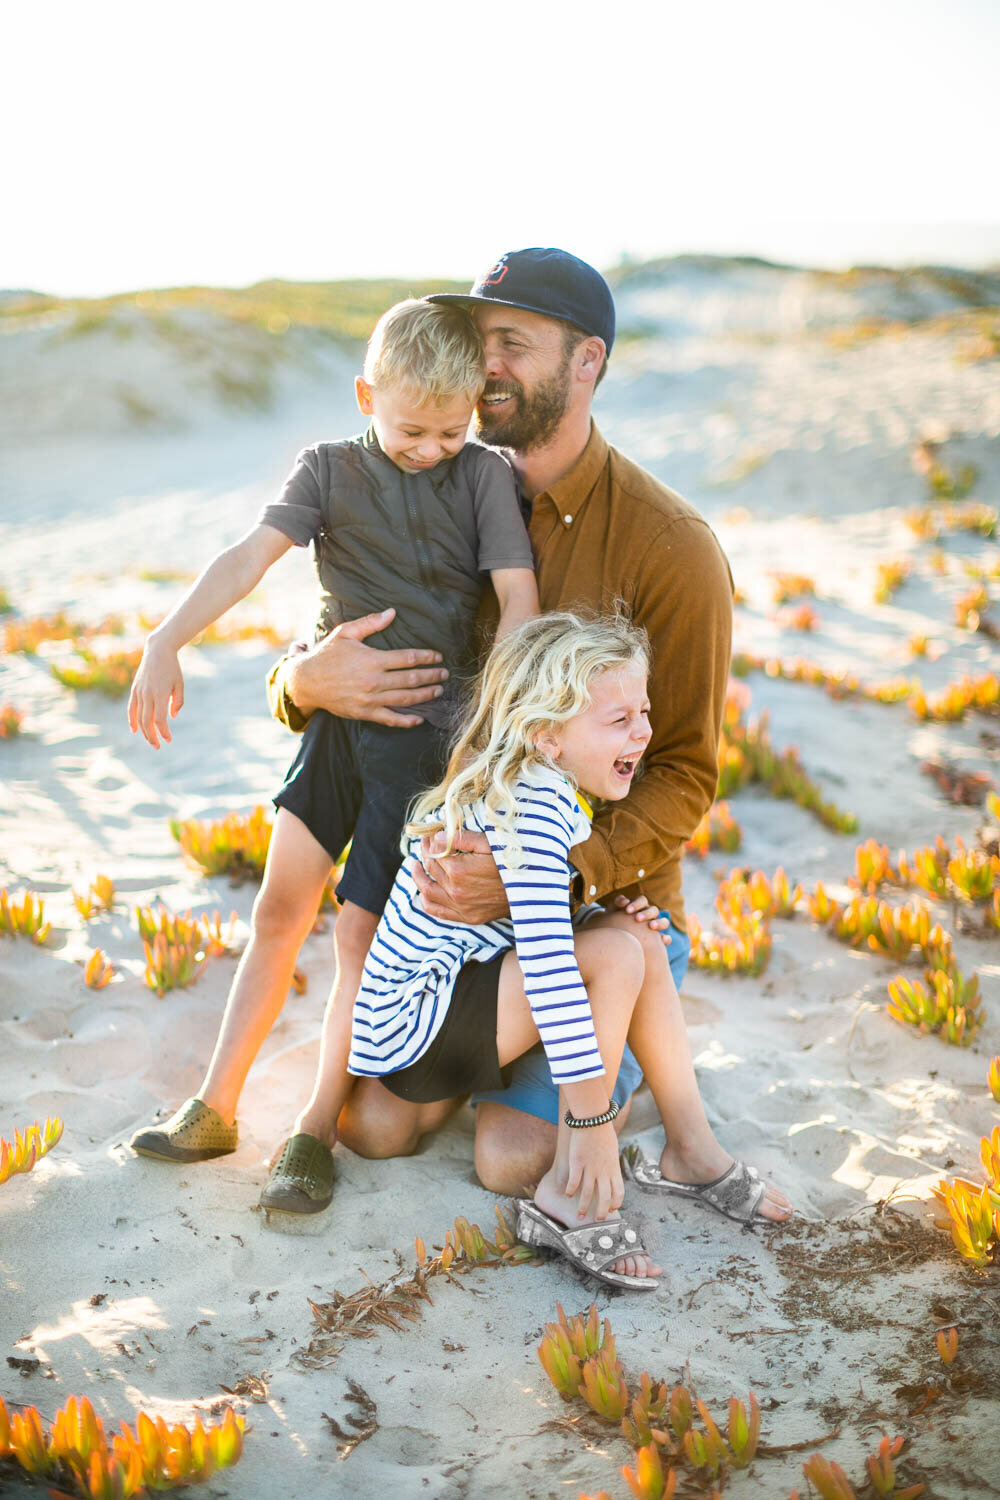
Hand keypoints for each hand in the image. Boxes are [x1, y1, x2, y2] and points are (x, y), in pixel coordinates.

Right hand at [128, 640, 183, 748]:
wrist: (158, 651)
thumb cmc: (172, 669)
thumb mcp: (180, 685)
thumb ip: (177, 702)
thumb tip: (172, 717)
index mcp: (160, 694)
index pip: (160, 719)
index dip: (164, 732)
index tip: (169, 740)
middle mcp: (147, 694)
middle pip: (147, 721)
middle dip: (152, 736)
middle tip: (158, 746)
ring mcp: (139, 692)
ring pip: (139, 717)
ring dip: (144, 731)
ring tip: (151, 741)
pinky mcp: (134, 690)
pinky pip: (131, 708)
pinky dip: (132, 720)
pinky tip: (135, 730)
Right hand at [284, 607, 448, 726]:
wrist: (306, 682)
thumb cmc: (327, 655)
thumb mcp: (345, 633)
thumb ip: (370, 623)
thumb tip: (392, 612)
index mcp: (372, 660)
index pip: (407, 658)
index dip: (426, 657)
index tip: (438, 656)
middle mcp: (373, 681)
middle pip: (411, 679)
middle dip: (431, 676)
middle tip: (445, 674)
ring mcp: (369, 699)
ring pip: (405, 699)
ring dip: (425, 695)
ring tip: (438, 690)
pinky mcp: (364, 713)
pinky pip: (390, 719)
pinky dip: (406, 720)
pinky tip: (419, 718)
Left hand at [412, 828, 507, 923]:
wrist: (528, 890)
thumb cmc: (510, 863)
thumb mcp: (490, 844)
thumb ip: (462, 838)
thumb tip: (438, 836)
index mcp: (459, 870)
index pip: (435, 852)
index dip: (431, 840)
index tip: (431, 833)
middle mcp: (455, 890)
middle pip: (431, 868)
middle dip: (425, 853)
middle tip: (424, 843)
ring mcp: (460, 906)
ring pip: (428, 890)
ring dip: (418, 876)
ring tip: (413, 865)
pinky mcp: (466, 917)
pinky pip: (437, 910)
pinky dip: (426, 900)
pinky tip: (423, 891)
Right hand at [564, 1120, 623, 1220]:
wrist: (593, 1119)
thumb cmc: (603, 1133)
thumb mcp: (612, 1151)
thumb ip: (611, 1166)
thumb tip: (610, 1175)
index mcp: (614, 1169)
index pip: (618, 1193)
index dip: (614, 1205)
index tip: (609, 1210)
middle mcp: (603, 1171)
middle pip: (605, 1198)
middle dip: (601, 1213)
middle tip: (596, 1220)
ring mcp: (590, 1168)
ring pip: (588, 1194)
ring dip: (584, 1207)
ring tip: (580, 1215)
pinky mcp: (577, 1163)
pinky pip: (574, 1181)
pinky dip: (571, 1190)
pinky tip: (568, 1194)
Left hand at [613, 893, 671, 944]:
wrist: (614, 936)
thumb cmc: (614, 920)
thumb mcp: (613, 910)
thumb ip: (617, 903)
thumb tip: (625, 902)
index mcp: (639, 906)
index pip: (642, 900)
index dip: (636, 904)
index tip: (627, 910)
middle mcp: (649, 914)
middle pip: (654, 910)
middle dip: (646, 913)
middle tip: (637, 918)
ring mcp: (655, 926)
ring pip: (664, 921)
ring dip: (659, 923)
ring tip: (651, 926)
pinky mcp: (657, 939)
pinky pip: (666, 938)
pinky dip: (666, 938)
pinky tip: (663, 940)